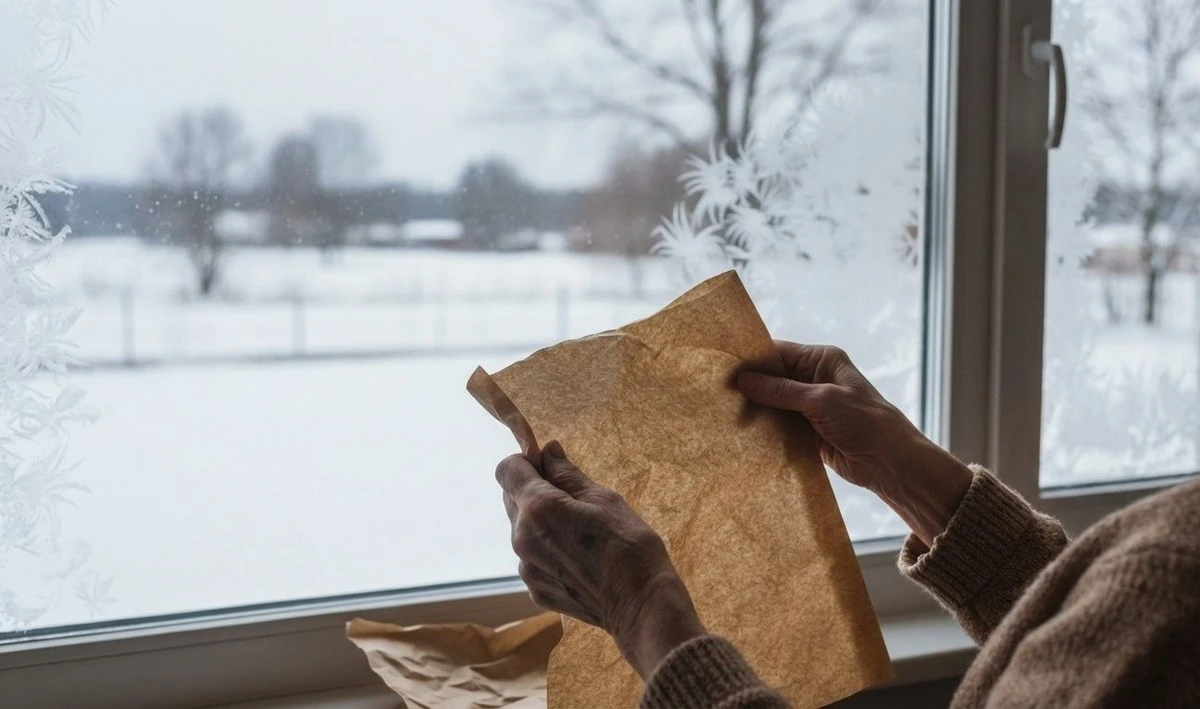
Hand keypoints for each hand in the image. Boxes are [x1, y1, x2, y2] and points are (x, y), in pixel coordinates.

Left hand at [496, 441, 704, 677]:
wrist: (641, 605)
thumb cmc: (629, 546)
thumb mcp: (603, 499)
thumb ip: (567, 473)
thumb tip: (548, 451)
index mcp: (537, 508)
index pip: (507, 469)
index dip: (527, 461)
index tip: (550, 465)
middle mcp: (522, 537)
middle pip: (511, 497)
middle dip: (534, 489)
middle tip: (572, 497)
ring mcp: (526, 568)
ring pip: (521, 528)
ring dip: (540, 520)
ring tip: (579, 530)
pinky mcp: (535, 589)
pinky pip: (532, 557)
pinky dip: (547, 548)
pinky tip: (578, 555)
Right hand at [737, 341, 971, 546]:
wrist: (889, 462)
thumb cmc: (864, 422)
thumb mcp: (820, 400)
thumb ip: (780, 390)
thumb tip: (743, 380)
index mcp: (822, 360)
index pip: (779, 352)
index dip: (752, 358)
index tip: (722, 365)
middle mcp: (814, 379)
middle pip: (773, 376)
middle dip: (749, 384)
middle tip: (715, 390)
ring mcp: (810, 405)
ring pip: (773, 401)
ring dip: (754, 407)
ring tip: (722, 410)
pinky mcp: (807, 430)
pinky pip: (779, 423)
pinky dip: (763, 426)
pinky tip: (741, 429)